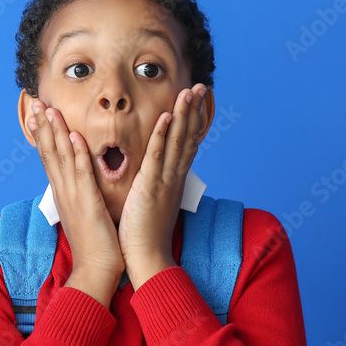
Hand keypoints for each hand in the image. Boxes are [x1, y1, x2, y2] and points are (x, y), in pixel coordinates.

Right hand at [27, 98, 124, 289]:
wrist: (96, 270)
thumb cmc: (95, 245)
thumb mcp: (83, 214)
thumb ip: (79, 195)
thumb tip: (78, 183)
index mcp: (63, 194)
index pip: (49, 158)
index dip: (43, 135)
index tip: (38, 115)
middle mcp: (63, 192)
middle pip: (49, 153)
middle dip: (43, 127)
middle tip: (37, 103)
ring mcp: (73, 197)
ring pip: (61, 158)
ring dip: (55, 133)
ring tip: (50, 111)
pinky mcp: (87, 203)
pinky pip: (81, 174)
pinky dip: (77, 154)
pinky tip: (73, 136)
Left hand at [117, 84, 207, 288]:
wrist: (147, 258)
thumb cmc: (145, 234)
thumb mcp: (154, 204)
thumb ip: (156, 186)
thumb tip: (155, 177)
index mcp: (173, 180)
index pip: (187, 145)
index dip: (193, 122)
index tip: (197, 102)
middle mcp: (174, 177)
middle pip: (188, 138)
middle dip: (194, 111)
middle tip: (200, 86)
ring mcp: (165, 181)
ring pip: (177, 142)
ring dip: (183, 115)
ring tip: (188, 92)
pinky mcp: (151, 187)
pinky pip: (158, 156)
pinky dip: (164, 135)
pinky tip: (167, 116)